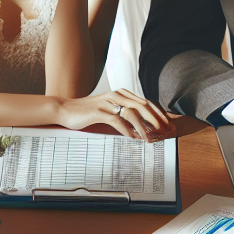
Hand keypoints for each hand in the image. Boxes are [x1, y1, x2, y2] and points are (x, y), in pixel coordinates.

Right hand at [57, 89, 173, 139]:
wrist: (66, 110)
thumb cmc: (88, 113)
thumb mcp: (109, 111)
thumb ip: (124, 116)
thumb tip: (141, 129)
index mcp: (122, 94)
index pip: (146, 102)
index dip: (158, 114)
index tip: (167, 126)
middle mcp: (117, 95)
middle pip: (143, 106)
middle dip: (156, 120)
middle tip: (164, 133)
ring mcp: (108, 102)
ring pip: (132, 113)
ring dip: (143, 127)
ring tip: (150, 139)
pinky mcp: (98, 111)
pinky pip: (117, 120)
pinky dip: (127, 130)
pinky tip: (133, 138)